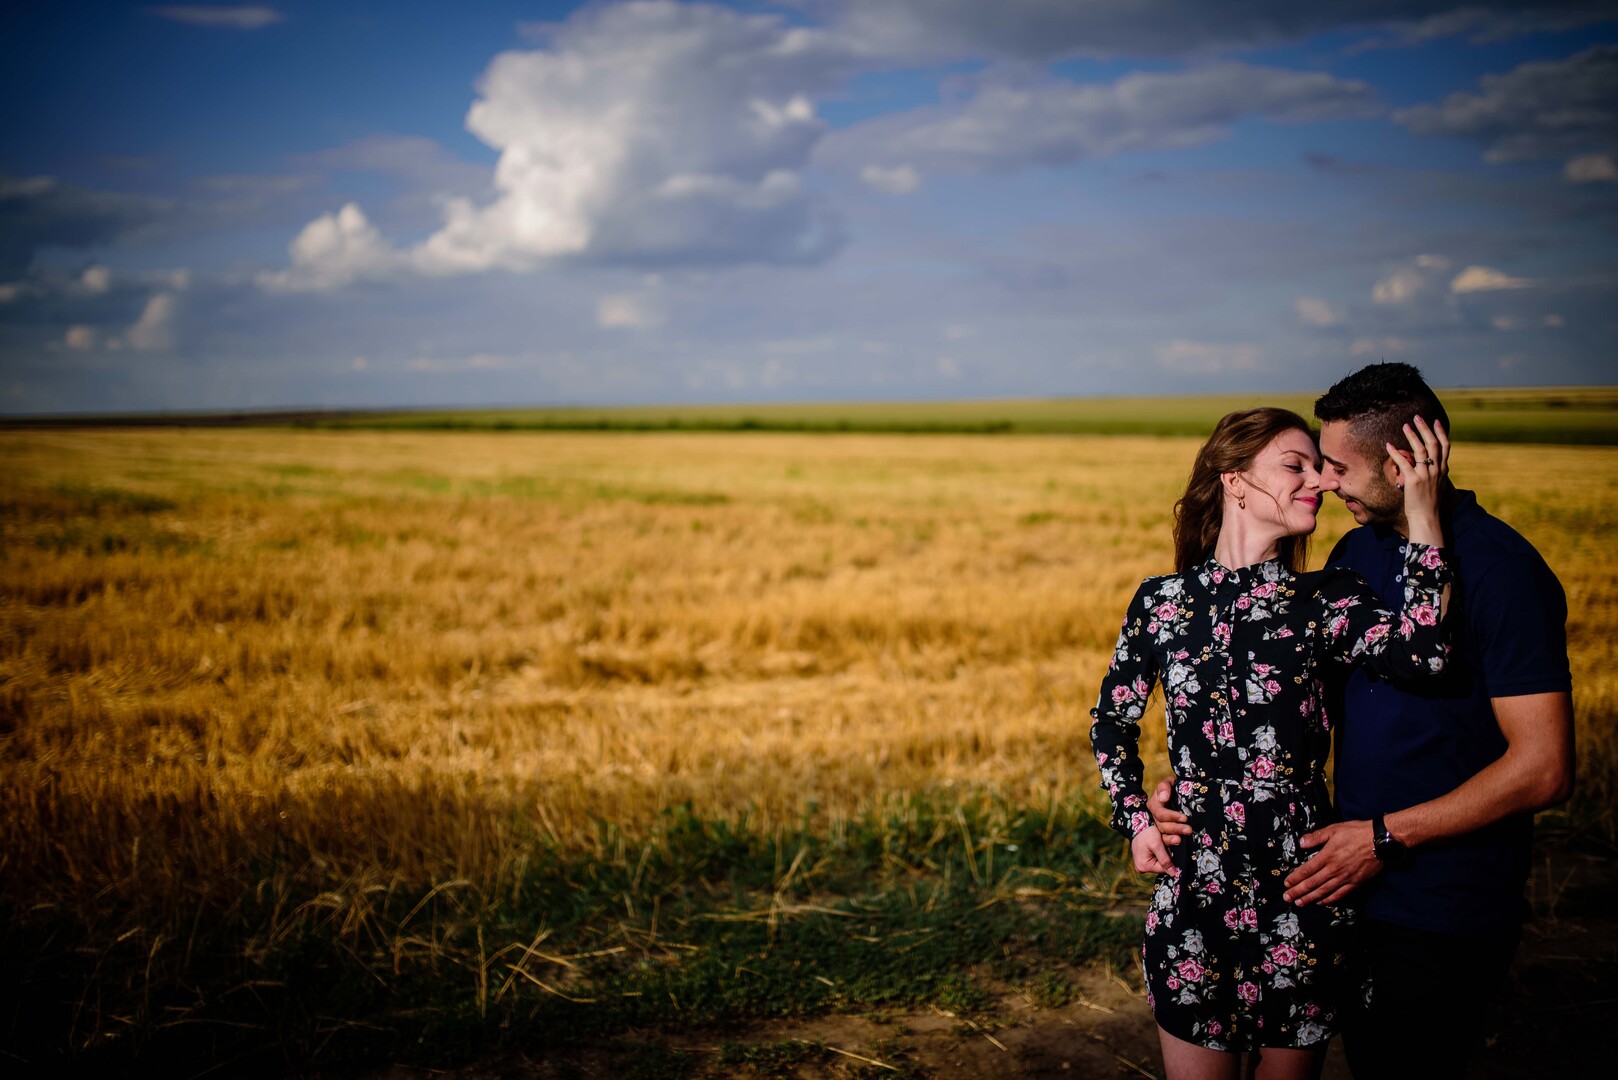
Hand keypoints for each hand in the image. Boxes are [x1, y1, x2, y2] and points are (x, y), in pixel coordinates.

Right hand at [1131, 825, 1177, 875]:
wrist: (1140, 824)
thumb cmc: (1146, 833)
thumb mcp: (1157, 845)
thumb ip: (1165, 860)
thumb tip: (1173, 874)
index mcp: (1143, 866)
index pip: (1163, 869)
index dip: (1170, 861)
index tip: (1171, 850)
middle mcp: (1142, 867)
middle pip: (1161, 866)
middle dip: (1166, 856)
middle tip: (1165, 844)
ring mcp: (1142, 863)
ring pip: (1160, 862)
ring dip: (1164, 853)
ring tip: (1162, 843)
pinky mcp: (1145, 859)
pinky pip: (1157, 858)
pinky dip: (1161, 852)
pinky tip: (1159, 845)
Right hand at [1147, 777, 1190, 846]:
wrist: (1177, 793)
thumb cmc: (1173, 787)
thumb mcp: (1168, 783)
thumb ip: (1164, 787)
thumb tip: (1163, 798)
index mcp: (1154, 805)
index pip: (1160, 813)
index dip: (1172, 816)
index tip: (1185, 818)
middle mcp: (1154, 817)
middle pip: (1162, 826)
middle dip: (1176, 828)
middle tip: (1189, 830)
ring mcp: (1158, 826)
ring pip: (1163, 834)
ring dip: (1173, 837)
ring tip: (1184, 838)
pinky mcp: (1164, 833)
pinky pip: (1164, 841)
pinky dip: (1170, 843)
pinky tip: (1178, 843)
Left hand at [1282, 820, 1381, 905]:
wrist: (1380, 841)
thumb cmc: (1356, 832)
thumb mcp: (1334, 829)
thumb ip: (1316, 837)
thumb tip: (1301, 842)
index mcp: (1327, 856)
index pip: (1307, 870)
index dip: (1295, 878)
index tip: (1286, 884)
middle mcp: (1334, 869)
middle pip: (1312, 883)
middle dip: (1298, 892)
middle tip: (1287, 898)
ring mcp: (1345, 878)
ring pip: (1324, 891)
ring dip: (1310, 898)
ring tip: (1299, 903)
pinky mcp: (1355, 883)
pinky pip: (1340, 894)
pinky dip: (1329, 900)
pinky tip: (1321, 902)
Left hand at [1389, 416, 1448, 546]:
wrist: (1427, 518)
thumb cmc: (1428, 502)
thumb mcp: (1435, 484)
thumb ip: (1432, 471)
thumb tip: (1424, 461)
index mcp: (1443, 470)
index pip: (1445, 446)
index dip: (1440, 432)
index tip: (1436, 421)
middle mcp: (1436, 470)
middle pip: (1433, 443)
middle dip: (1425, 428)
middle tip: (1417, 417)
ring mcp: (1426, 475)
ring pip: (1421, 449)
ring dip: (1412, 435)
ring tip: (1405, 425)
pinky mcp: (1413, 481)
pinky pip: (1404, 463)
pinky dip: (1396, 453)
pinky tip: (1389, 445)